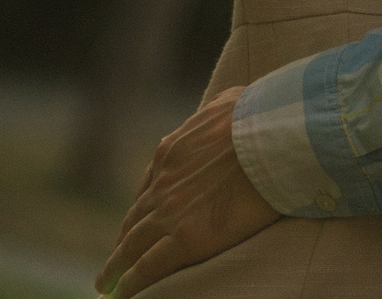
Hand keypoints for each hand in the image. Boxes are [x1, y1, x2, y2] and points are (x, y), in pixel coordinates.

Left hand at [97, 87, 280, 296]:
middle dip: (123, 240)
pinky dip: (132, 282)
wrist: (275, 135)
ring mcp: (170, 212)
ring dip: (116, 266)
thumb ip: (216, 111)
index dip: (142, 207)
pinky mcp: (186, 239)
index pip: (149, 185)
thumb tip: (221, 110)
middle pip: (135, 218)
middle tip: (114, 260)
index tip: (138, 221)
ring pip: (132, 245)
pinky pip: (150, 266)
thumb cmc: (263, 114)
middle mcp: (163, 182)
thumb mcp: (230, 102)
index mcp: (172, 151)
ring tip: (106, 283)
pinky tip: (123, 294)